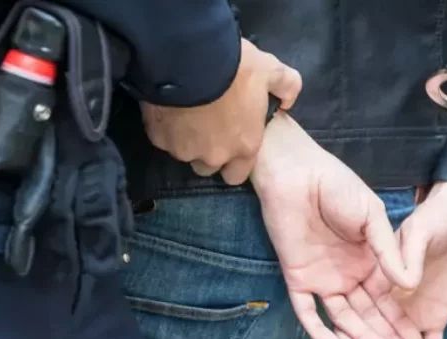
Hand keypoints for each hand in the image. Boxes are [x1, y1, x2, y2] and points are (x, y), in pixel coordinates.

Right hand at [143, 39, 302, 185]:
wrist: (188, 56)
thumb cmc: (234, 67)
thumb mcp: (270, 69)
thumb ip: (286, 87)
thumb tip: (288, 101)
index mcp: (244, 146)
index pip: (238, 175)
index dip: (235, 161)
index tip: (231, 142)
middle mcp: (214, 156)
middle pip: (208, 167)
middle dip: (208, 152)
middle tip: (207, 125)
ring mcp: (183, 150)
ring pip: (184, 153)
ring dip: (186, 140)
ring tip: (186, 113)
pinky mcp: (158, 138)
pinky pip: (162, 137)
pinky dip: (165, 126)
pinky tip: (169, 106)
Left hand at [253, 114, 421, 338]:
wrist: (297, 171)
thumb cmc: (338, 186)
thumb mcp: (372, 218)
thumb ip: (388, 251)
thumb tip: (409, 286)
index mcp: (370, 262)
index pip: (388, 301)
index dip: (402, 324)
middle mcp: (348, 276)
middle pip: (369, 317)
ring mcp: (323, 279)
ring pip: (345, 319)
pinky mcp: (297, 278)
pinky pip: (308, 312)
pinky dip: (322, 331)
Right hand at [360, 183, 446, 338]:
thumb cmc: (438, 217)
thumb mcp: (421, 230)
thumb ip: (409, 254)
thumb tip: (405, 282)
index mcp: (376, 279)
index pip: (364, 312)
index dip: (361, 335)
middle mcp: (389, 301)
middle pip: (381, 337)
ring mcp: (411, 311)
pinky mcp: (434, 316)